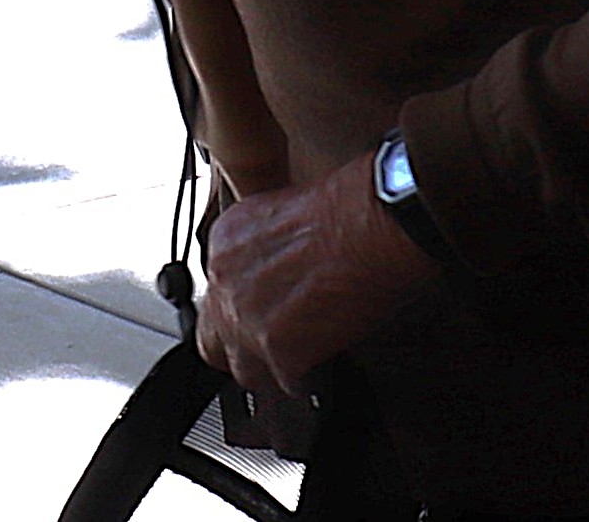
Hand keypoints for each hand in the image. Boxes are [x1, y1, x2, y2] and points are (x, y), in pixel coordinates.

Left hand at [197, 153, 436, 400]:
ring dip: (270, 367)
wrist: (376, 222)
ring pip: (242, 369)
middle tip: (269, 345)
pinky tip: (322, 366)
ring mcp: (247, 317)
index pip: (216, 292)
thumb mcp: (290, 217)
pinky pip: (286, 382)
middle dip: (239, 346)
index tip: (262, 311)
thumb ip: (269, 251)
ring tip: (298, 359)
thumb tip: (281, 274)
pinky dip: (306, 378)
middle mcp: (226, 280)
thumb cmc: (351, 208)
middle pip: (213, 337)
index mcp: (227, 240)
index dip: (241, 307)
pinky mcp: (278, 349)